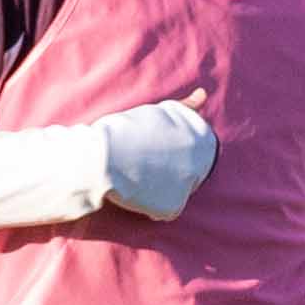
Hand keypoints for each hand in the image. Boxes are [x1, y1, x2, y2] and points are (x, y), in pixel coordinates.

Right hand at [94, 91, 217, 219]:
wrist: (100, 157)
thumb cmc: (122, 132)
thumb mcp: (159, 112)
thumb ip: (185, 107)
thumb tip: (204, 93)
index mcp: (199, 134)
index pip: (191, 149)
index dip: (166, 149)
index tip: (149, 147)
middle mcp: (200, 158)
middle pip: (186, 171)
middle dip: (166, 168)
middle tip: (142, 160)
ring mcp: (190, 182)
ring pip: (175, 191)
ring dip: (158, 186)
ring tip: (138, 172)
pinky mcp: (175, 205)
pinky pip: (164, 210)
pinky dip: (150, 205)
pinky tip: (136, 190)